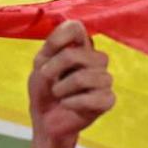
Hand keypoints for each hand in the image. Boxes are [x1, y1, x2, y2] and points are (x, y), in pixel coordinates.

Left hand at [29, 20, 114, 143]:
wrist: (46, 120)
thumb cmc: (44, 90)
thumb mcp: (40, 65)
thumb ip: (53, 46)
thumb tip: (71, 27)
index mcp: (80, 47)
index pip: (76, 28)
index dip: (59, 38)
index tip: (48, 53)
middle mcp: (96, 60)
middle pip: (76, 53)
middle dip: (55, 68)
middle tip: (48, 81)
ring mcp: (104, 79)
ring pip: (84, 77)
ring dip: (63, 89)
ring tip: (59, 95)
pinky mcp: (107, 100)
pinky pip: (93, 98)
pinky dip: (73, 103)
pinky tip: (67, 105)